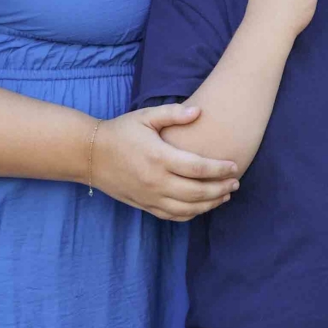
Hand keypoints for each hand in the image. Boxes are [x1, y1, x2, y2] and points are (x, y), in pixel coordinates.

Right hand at [91, 103, 240, 220]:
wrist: (91, 154)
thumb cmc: (121, 131)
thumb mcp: (146, 116)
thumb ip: (174, 113)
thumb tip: (199, 111)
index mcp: (159, 157)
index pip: (198, 168)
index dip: (220, 169)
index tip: (235, 166)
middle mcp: (156, 181)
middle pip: (197, 192)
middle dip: (221, 189)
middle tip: (236, 183)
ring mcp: (150, 197)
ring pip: (188, 209)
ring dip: (210, 204)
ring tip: (225, 195)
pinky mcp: (144, 206)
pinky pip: (173, 216)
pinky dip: (191, 214)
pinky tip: (203, 206)